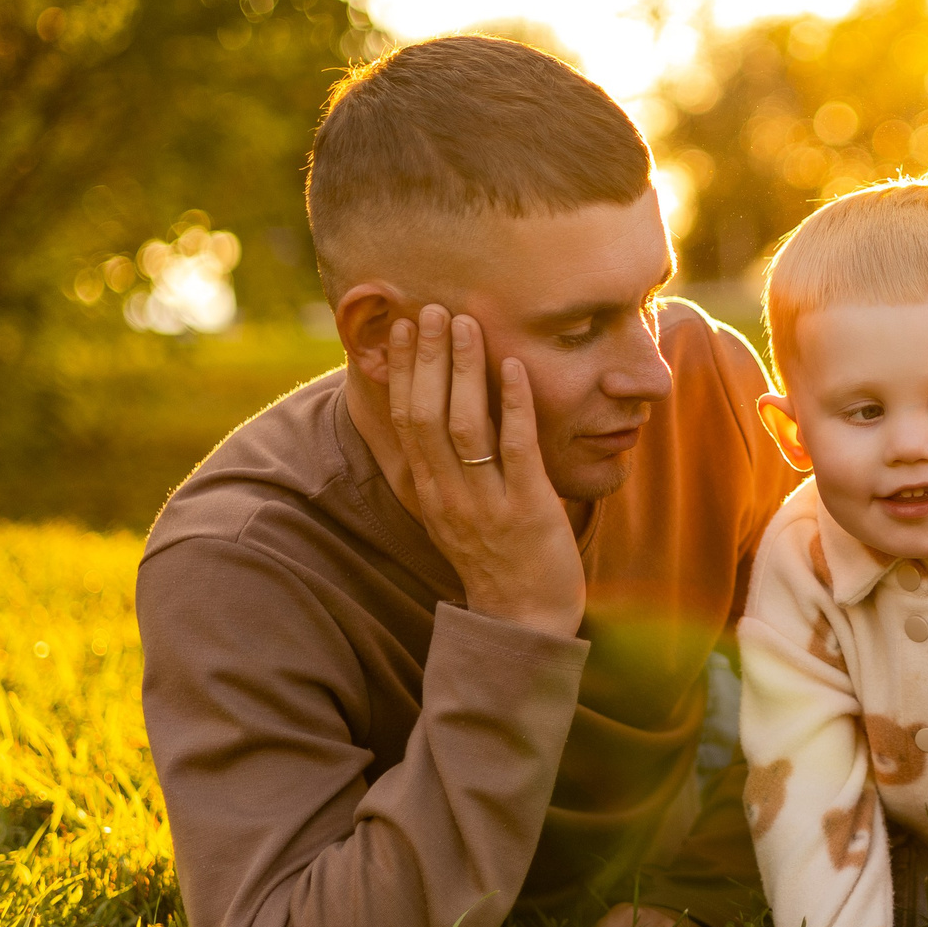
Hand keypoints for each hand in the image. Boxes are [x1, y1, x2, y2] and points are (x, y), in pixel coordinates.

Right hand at [389, 304, 585, 636]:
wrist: (524, 618)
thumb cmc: (495, 556)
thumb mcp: (455, 509)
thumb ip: (443, 466)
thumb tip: (435, 414)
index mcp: (427, 490)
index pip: (403, 420)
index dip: (399, 371)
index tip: (399, 326)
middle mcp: (447, 493)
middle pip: (425, 414)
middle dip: (425, 358)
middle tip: (429, 308)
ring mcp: (485, 501)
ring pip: (463, 426)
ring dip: (463, 369)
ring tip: (466, 324)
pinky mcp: (528, 508)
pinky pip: (515, 449)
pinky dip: (512, 404)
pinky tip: (514, 367)